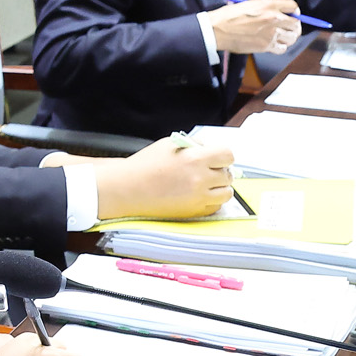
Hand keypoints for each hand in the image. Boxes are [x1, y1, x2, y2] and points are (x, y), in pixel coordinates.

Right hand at [92, 135, 235, 220]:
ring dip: (219, 188)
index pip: (228, 155)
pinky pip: (215, 207)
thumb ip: (193, 144)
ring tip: (206, 184)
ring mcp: (198, 197)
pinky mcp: (194, 211)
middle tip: (207, 171)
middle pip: (228, 175)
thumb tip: (209, 148)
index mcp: (194, 158)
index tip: (217, 158)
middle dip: (219, 171)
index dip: (223, 156)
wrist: (127, 188)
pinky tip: (198, 195)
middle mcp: (200, 178)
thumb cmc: (144, 166)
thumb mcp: (168, 144)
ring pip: (227, 193)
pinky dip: (211, 201)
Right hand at [206, 0, 301, 53]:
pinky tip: (273, 45)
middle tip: (289, 29)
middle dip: (294, 27)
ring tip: (282, 38)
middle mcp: (273, 18)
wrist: (217, 29)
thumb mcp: (249, 5)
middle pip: (296, 24)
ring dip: (289, 38)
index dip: (295, 12)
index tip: (292, 15)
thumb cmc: (228, 16)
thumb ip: (266, 8)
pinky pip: (282, 48)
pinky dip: (280, 47)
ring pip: (292, 37)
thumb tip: (277, 14)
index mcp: (269, 5)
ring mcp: (271, 33)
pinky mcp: (266, 45)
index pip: (293, 6)